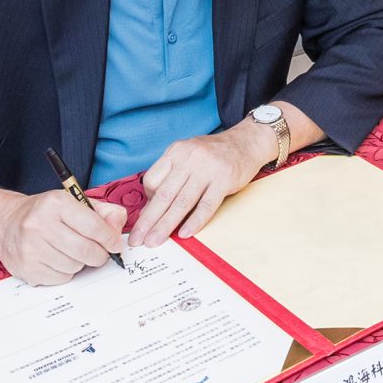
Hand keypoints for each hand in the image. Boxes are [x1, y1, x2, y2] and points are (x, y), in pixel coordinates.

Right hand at [0, 188, 127, 285]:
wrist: (6, 223)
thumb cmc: (45, 213)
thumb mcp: (74, 203)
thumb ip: (103, 212)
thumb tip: (117, 229)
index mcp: (56, 203)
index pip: (93, 226)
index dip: (110, 238)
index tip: (115, 244)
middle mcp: (40, 224)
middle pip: (86, 250)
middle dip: (99, 255)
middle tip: (99, 253)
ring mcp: (31, 247)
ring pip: (74, 266)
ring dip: (80, 263)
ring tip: (71, 252)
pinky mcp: (26, 267)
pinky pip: (60, 278)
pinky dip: (65, 273)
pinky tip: (57, 260)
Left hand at [134, 125, 265, 245]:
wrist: (246, 142)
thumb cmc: (213, 153)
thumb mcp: (187, 154)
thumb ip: (170, 175)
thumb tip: (152, 205)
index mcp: (176, 152)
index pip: (152, 180)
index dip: (146, 202)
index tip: (144, 220)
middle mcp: (189, 159)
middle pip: (163, 195)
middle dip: (147, 221)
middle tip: (136, 240)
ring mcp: (207, 169)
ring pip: (182, 202)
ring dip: (165, 225)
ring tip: (154, 241)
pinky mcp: (224, 180)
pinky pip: (206, 205)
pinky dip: (194, 221)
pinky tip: (184, 234)